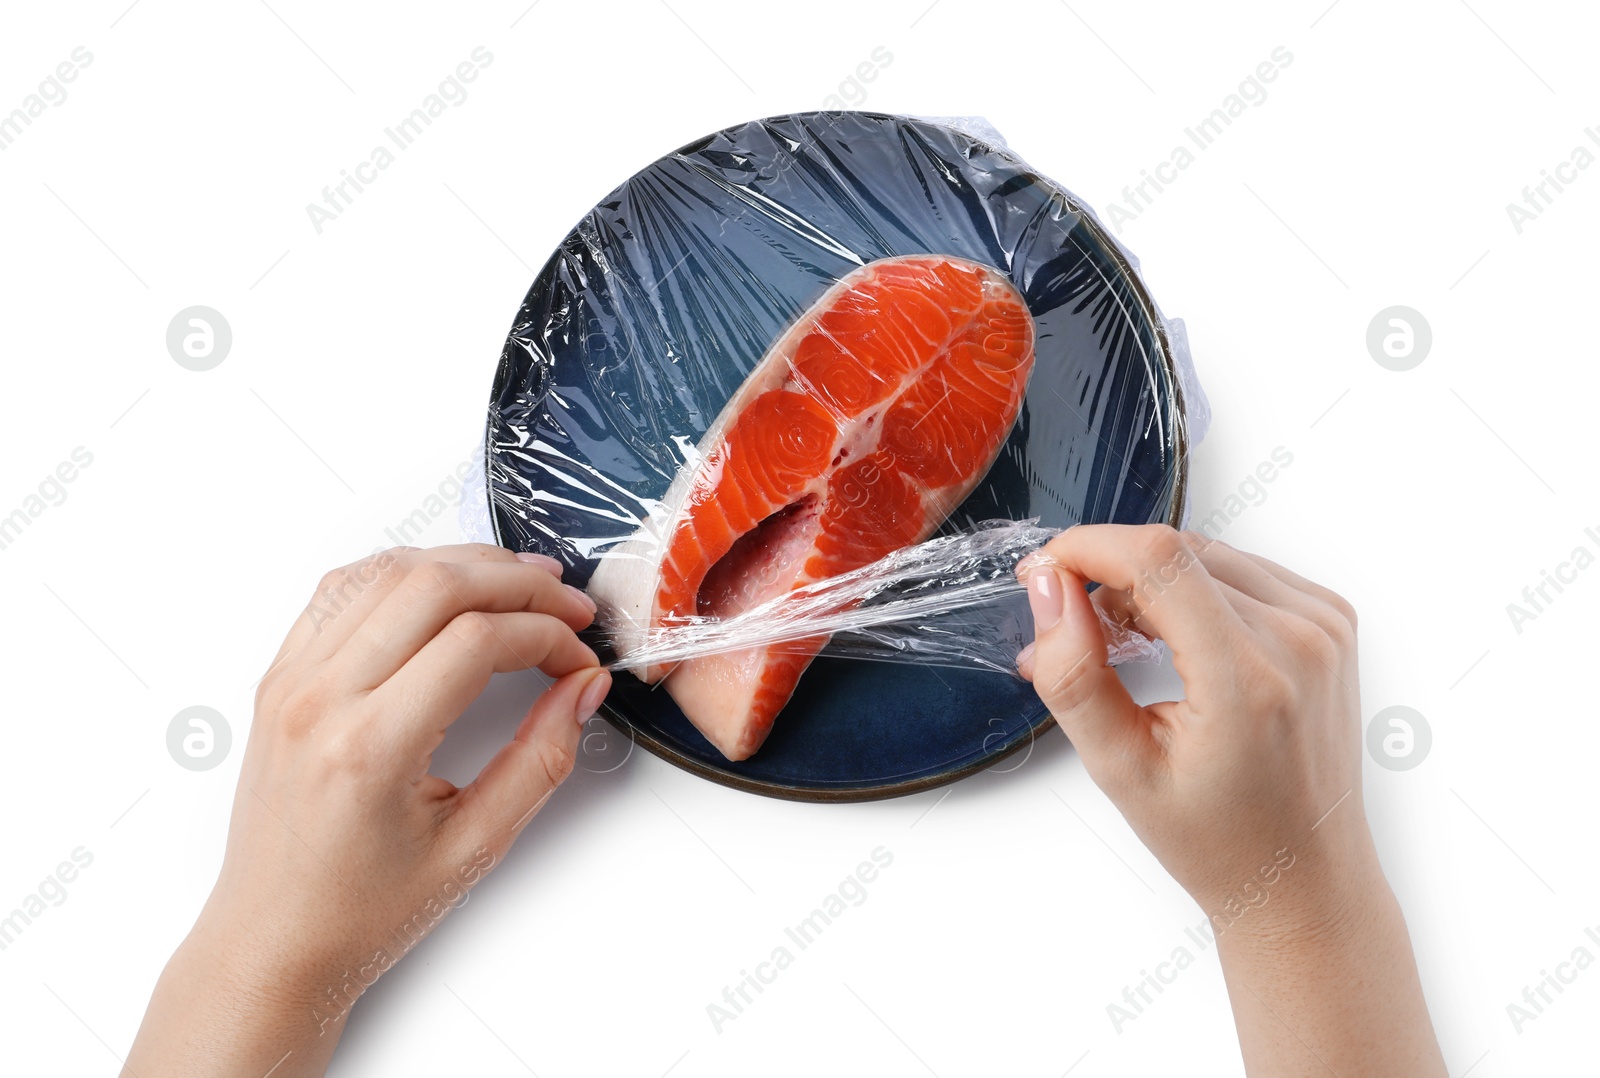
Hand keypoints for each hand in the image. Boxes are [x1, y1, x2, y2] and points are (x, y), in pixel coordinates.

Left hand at [125, 544, 611, 1077]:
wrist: (272, 940)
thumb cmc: (360, 910)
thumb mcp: (475, 846)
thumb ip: (540, 759)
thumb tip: (583, 688)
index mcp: (370, 746)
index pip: (477, 640)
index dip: (546, 636)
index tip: (579, 660)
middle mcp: (320, 699)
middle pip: (434, 585)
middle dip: (517, 583)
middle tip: (566, 606)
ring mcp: (291, 681)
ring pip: (385, 570)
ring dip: (462, 564)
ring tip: (519, 583)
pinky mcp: (279, 677)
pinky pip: (340, 589)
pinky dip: (401, 572)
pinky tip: (443, 587)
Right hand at [1019, 525, 1443, 1074]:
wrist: (1303, 879)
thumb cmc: (1220, 841)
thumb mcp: (1119, 769)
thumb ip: (1073, 673)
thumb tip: (1048, 590)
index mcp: (1249, 679)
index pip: (1156, 557)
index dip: (1085, 548)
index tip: (1043, 573)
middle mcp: (1300, 639)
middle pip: (1176, 550)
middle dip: (1110, 574)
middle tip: (1078, 633)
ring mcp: (1325, 625)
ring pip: (1205, 553)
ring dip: (1150, 582)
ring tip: (1127, 647)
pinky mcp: (1331, 620)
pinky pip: (1242, 570)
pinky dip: (1194, 590)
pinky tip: (1177, 641)